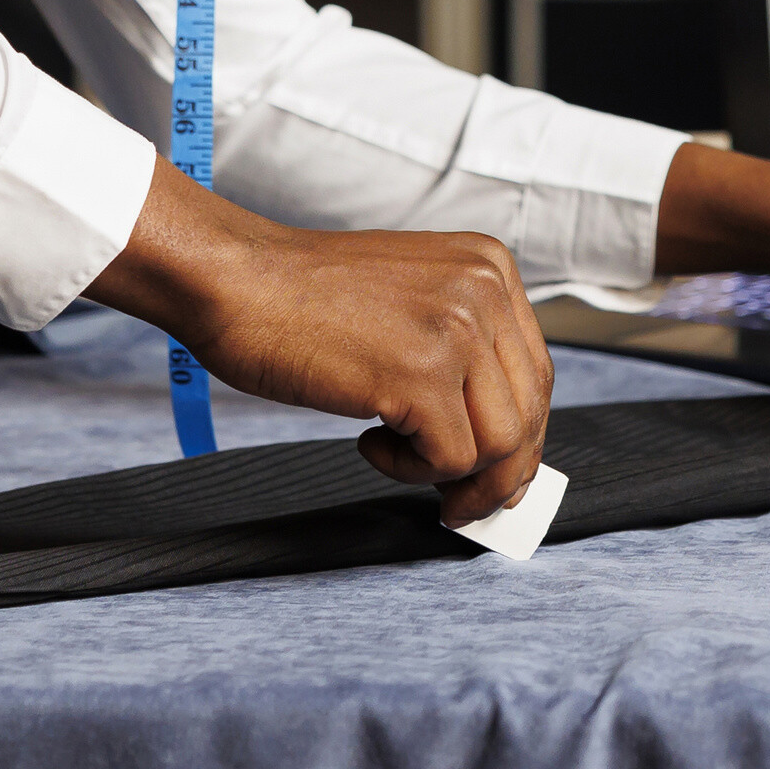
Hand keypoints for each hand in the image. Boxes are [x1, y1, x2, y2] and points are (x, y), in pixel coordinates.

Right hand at [85, 163, 551, 521]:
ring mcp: (456, 330)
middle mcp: (485, 290)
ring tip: (400, 461)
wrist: (235, 280)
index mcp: (489, 267)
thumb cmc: (301, 298)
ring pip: (502, 444)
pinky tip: (369, 443)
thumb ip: (460, 346)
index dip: (519, 435)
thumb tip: (499, 436)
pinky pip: (451, 460)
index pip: (534, 372)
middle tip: (460, 501)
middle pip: (529, 411)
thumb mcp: (409, 300)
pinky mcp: (421, 375)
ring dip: (455, 476)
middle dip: (500, 472)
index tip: (495, 473)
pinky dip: (410, 471)